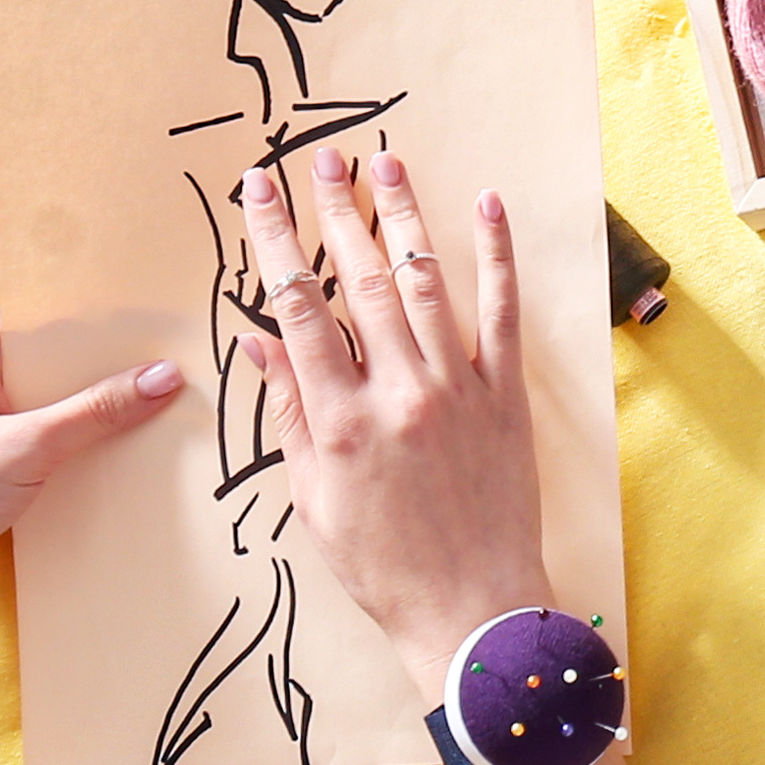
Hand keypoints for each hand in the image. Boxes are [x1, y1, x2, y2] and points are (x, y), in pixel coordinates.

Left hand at [0, 308, 182, 620]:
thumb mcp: (27, 445)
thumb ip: (99, 410)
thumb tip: (165, 377)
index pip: (55, 318)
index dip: (111, 326)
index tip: (169, 328)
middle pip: (65, 362)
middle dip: (115, 373)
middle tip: (182, 370)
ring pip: (65, 406)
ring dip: (104, 418)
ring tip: (170, 412)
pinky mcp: (0, 460)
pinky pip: (58, 443)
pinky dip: (88, 450)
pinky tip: (132, 454)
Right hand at [233, 146, 546, 662]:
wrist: (471, 607)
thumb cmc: (381, 564)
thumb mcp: (313, 495)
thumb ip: (290, 411)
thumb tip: (258, 342)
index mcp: (339, 420)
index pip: (296, 309)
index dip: (275, 242)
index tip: (259, 191)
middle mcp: (397, 393)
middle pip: (359, 281)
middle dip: (336, 211)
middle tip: (322, 157)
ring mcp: (458, 390)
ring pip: (425, 283)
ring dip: (404, 217)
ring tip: (386, 164)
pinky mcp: (506, 396)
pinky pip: (502, 312)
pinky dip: (497, 255)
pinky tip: (487, 205)